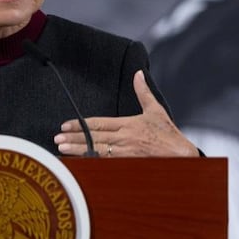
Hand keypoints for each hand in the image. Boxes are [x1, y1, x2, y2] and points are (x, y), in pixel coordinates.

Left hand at [53, 70, 198, 156]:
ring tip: (62, 148)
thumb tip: (138, 74)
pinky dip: (91, 163)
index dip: (81, 124)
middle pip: (93, 137)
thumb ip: (143, 92)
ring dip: (78, 150)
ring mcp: (125, 153)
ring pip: (96, 151)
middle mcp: (124, 138)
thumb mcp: (156, 110)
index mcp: (128, 124)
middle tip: (57, 137)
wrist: (181, 156)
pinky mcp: (128, 164)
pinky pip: (105, 163)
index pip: (98, 123)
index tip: (66, 124)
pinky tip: (79, 163)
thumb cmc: (168, 134)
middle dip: (73, 137)